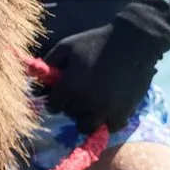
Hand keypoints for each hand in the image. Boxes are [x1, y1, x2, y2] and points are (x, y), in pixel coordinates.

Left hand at [38, 0, 169, 133]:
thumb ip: (48, 63)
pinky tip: (108, 106)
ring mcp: (106, 110)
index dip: (56, 97)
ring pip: (86, 126)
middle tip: (81, 90)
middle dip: (72, 103)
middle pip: (70, 114)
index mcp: (71, 86)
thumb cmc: (96, 41)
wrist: (133, 41)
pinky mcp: (123, 113)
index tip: (63, 90)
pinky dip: (106, 120)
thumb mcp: (67, 46)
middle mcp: (87, 102)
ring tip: (92, 102)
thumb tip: (36, 83)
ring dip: (86, 116)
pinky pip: (108, 127)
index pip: (53, 105)